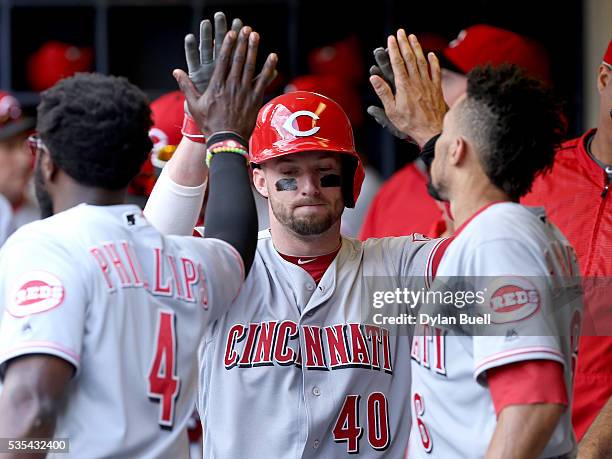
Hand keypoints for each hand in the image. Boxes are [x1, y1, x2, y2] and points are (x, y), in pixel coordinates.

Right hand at [174, 27, 277, 139]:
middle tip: (245, 29)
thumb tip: (176, 71)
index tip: (231, 34)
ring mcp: (244, 92)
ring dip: (253, 50)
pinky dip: (269, 68)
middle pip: (238, 60)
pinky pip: (263, 81)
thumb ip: (186, 86)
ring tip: (255, 36)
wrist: (226, 140)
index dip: (227, 46)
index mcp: (216, 86)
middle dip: (242, 43)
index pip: (222, 61)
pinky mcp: (255, 99)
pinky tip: (273, 57)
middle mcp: (231, 86)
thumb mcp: (194, 105)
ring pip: (250, 66)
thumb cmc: (209, 124)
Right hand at [369, 30, 446, 146]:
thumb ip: (383, 92)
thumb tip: (374, 78)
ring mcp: (427, 84)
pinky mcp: (436, 89)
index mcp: (404, 86)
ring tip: (413, 37)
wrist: (431, 131)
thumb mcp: (391, 111)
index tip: (391, 39)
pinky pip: (436, 72)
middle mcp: (416, 82)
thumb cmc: (410, 123)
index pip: (398, 63)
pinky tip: (431, 55)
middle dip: (405, 43)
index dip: (394, 50)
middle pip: (410, 58)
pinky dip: (433, 62)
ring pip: (422, 61)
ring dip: (417, 48)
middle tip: (401, 32)